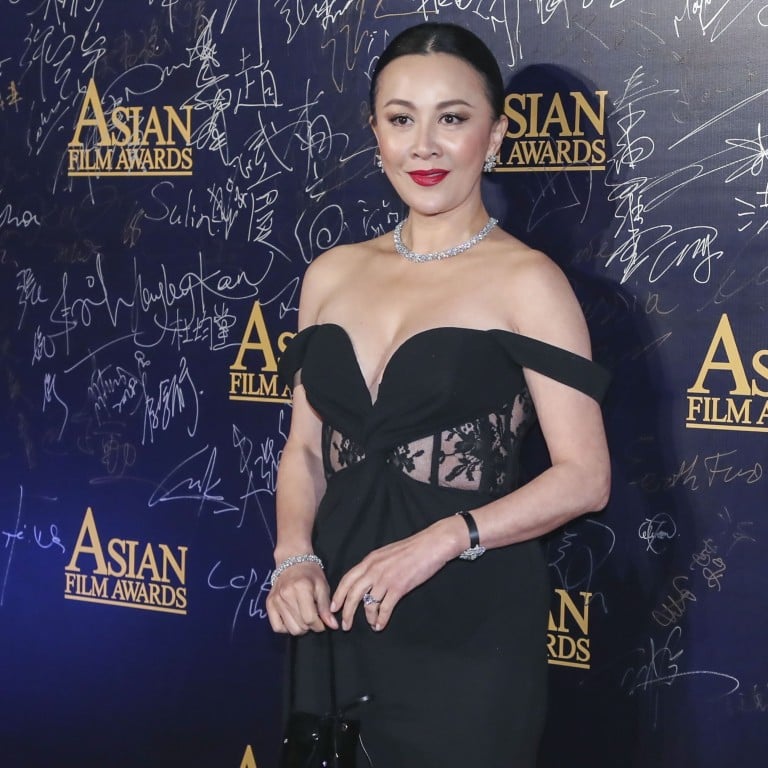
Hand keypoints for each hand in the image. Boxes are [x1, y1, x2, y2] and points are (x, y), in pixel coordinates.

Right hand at [267, 562, 338, 634]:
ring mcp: (276, 600)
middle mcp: (286, 595)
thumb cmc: (311, 573)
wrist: (292, 561)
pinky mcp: (269, 603)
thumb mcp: (322, 586)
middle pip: (300, 625)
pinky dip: (286, 628)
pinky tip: (293, 620)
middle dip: (311, 627)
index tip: (323, 622)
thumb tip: (334, 626)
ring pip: (290, 629)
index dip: (319, 625)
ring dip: (301, 628)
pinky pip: (277, 627)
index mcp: (301, 588)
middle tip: (314, 618)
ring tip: (305, 619)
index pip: (310, 618)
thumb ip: (326, 607)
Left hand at [331, 523, 455, 631]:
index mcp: (370, 560)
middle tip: (345, 625)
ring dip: (367, 617)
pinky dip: (381, 619)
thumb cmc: (411, 549)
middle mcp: (374, 569)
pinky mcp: (399, 587)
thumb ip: (374, 565)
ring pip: (368, 604)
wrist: (431, 545)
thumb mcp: (386, 553)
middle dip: (347, 612)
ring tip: (370, 624)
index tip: (334, 608)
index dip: (338, 595)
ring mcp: (386, 579)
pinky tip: (380, 625)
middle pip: (353, 594)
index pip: (347, 579)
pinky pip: (385, 608)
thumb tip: (366, 579)